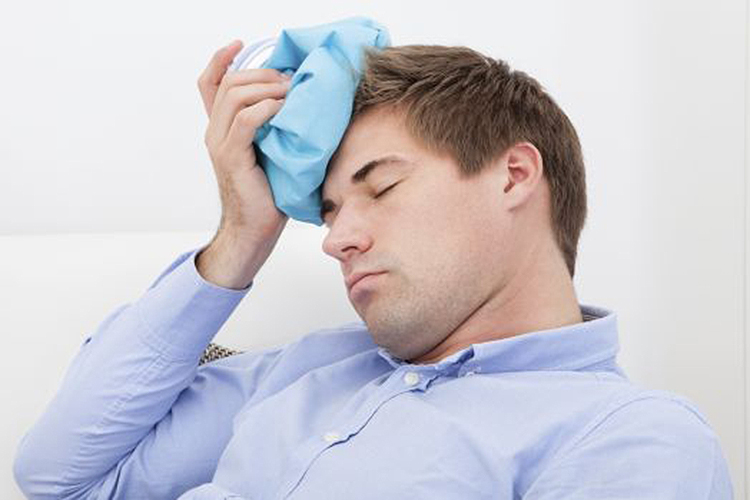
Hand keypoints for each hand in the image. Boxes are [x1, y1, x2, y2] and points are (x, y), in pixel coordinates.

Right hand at [197, 40, 290, 244]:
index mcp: (221, 129)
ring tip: (291, 93)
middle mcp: (214, 132)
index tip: (240, 44)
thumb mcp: (272, 153)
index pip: (209, 84)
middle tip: (290, 80)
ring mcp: (220, 144)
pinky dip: (266, 109)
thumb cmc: (269, 195)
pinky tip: (284, 110)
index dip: (220, 60)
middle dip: (261, 73)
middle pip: (228, 82)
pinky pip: (245, 120)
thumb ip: (274, 127)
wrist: (255, 230)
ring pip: (235, 95)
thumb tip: (302, 101)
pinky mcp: (231, 157)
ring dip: (267, 87)